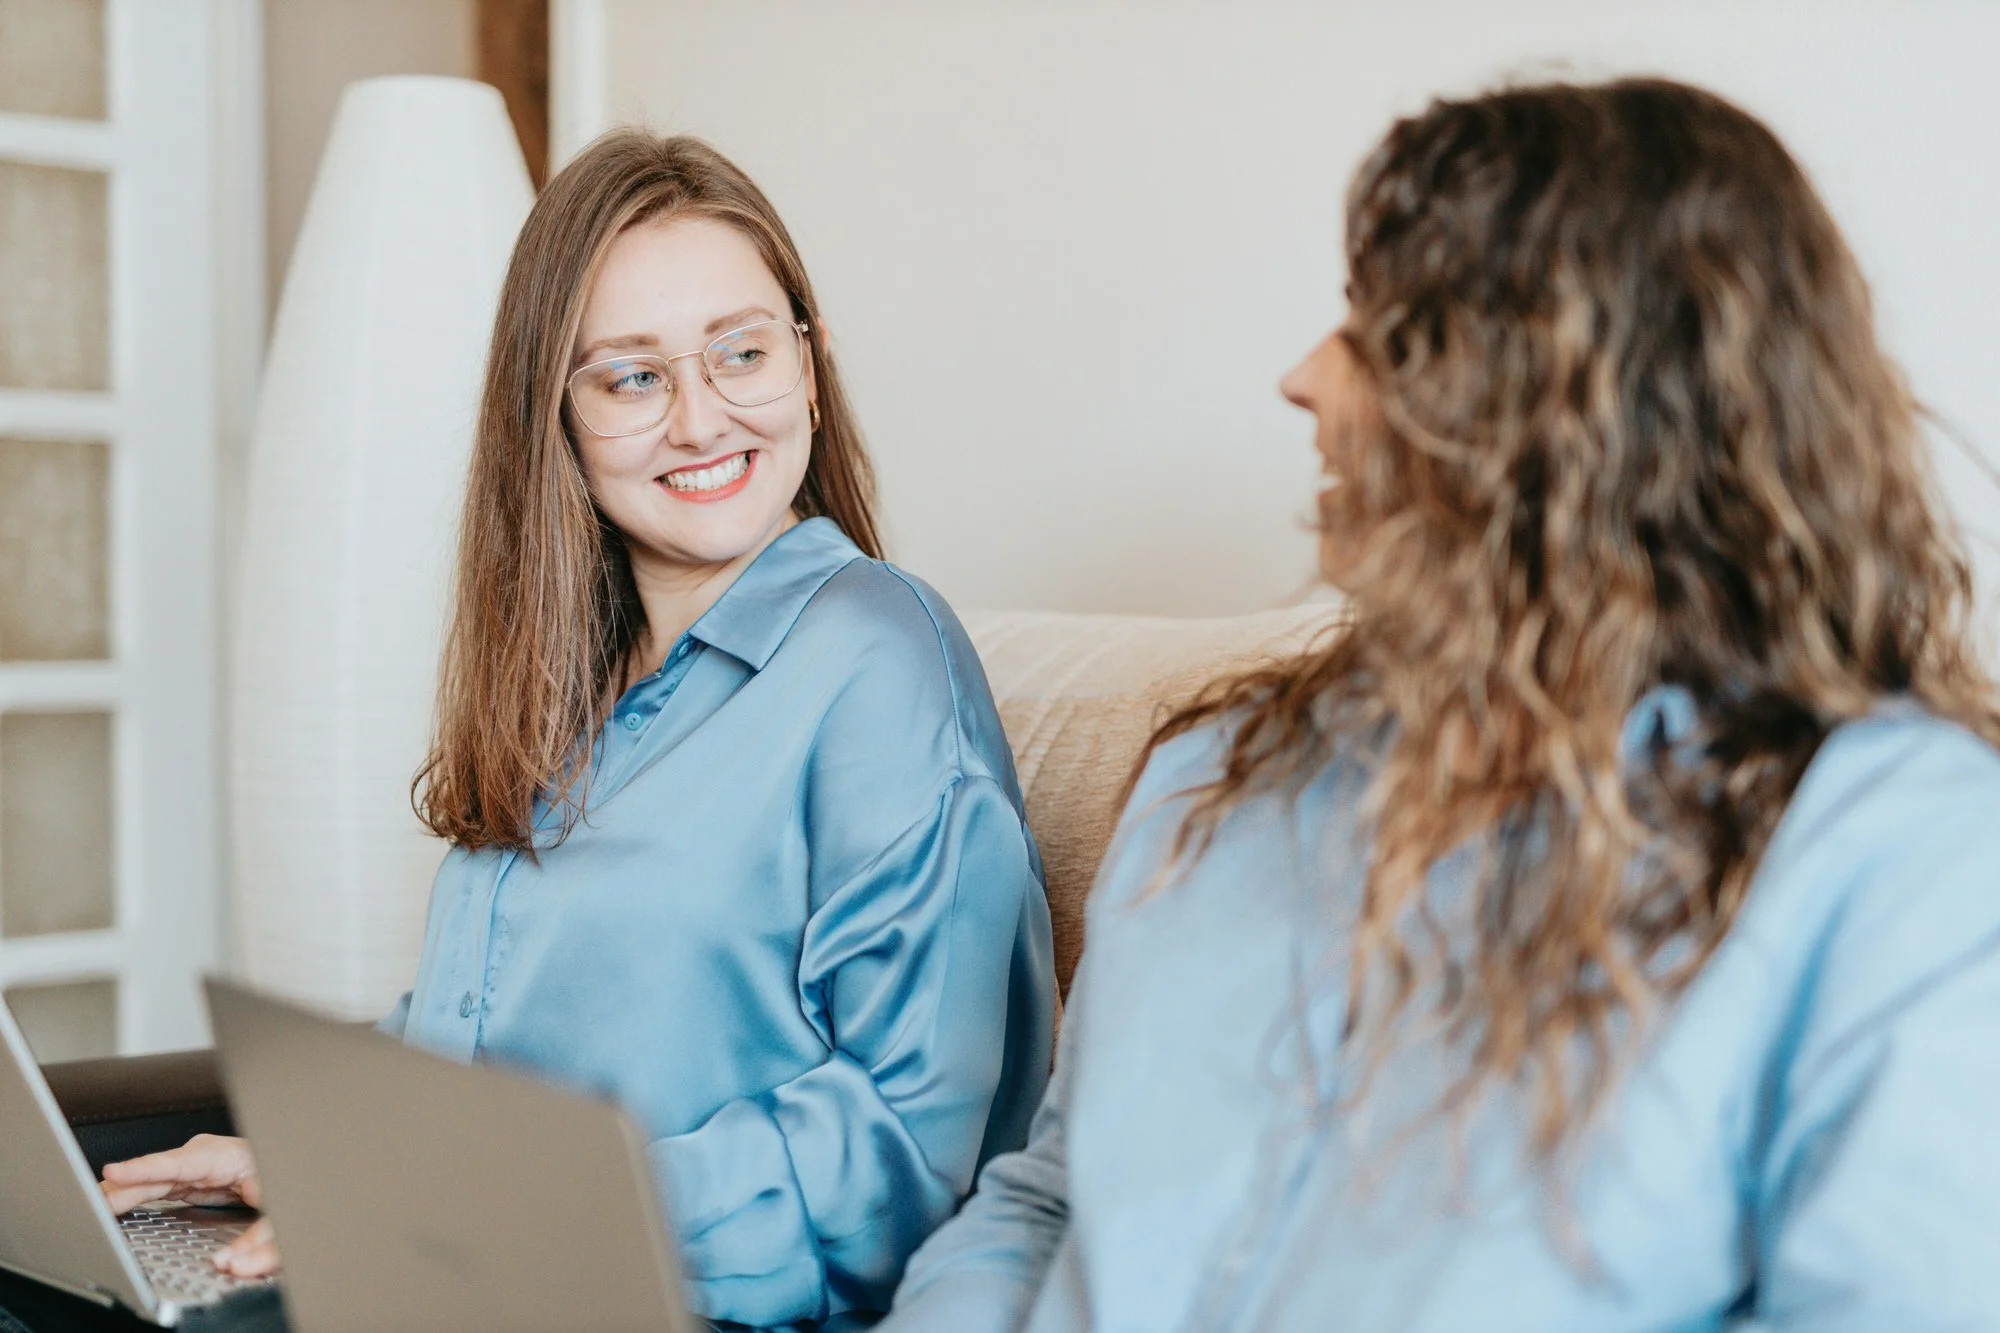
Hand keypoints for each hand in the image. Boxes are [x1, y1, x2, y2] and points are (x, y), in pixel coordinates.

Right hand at [100, 1134, 281, 1275]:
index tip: (113, 1171)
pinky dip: (134, 1195)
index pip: (179, 1163)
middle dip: (122, 1187)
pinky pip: (157, 1186)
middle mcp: (207, 1157)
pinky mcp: (191, 1178)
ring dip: (122, 1192)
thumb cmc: (288, 1180)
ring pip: (153, 1180)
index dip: (145, 1168)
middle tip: (88, 1203)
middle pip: (158, 1174)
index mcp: (227, 1156)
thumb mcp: (281, 1213)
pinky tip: (115, 1205)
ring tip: (91, 1206)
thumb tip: (231, 1264)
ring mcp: (196, 1166)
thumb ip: (261, 1240)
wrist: (293, 1167)